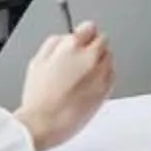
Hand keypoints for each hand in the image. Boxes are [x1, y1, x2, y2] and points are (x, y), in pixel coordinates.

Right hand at [15, 22, 115, 150]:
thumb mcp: (37, 61)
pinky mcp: (105, 91)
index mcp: (72, 47)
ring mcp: (100, 75)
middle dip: (93, 45)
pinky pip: (112, 76)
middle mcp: (90, 59)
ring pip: (109, 58)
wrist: (44, 124)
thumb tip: (65, 38)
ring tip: (84, 73)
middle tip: (82, 57)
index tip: (81, 38)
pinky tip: (90, 84)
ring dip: (100, 60)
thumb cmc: (39, 97)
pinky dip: (105, 76)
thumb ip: (54, 43)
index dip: (83, 33)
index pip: (90, 27)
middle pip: (103, 41)